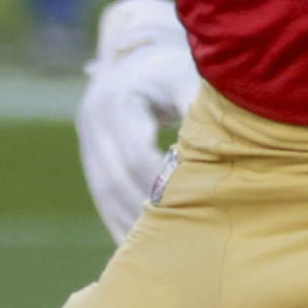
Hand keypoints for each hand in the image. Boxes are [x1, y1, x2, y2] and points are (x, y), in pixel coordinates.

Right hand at [73, 0, 199, 236]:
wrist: (143, 52)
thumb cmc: (175, 67)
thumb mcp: (188, 76)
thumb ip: (198, 108)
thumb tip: (221, 144)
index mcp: (117, 100)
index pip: (137, 155)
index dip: (161, 186)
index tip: (191, 211)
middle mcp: (93, 117)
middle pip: (115, 178)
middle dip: (144, 213)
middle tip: (174, 246)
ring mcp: (86, 136)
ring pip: (104, 190)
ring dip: (127, 223)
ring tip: (156, 255)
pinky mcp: (88, 151)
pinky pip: (99, 192)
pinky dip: (116, 218)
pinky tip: (135, 245)